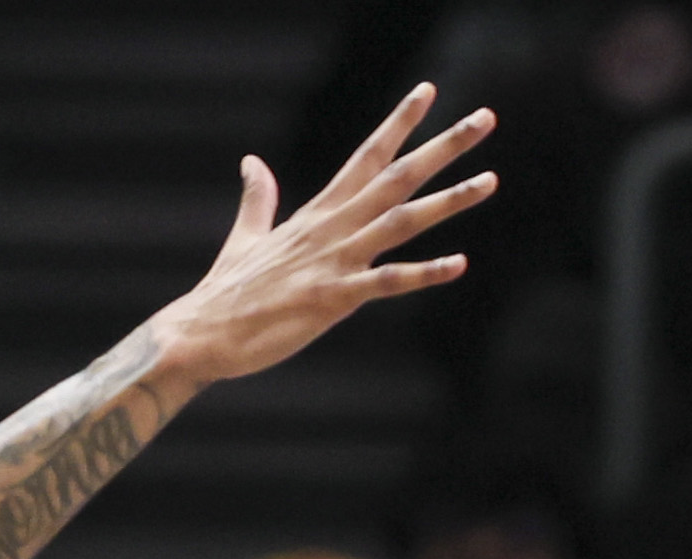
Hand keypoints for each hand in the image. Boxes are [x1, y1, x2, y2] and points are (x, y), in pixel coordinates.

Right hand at [146, 87, 495, 390]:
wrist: (202, 333)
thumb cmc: (226, 291)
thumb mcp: (245, 236)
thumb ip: (258, 198)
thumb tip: (252, 162)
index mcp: (317, 212)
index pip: (368, 156)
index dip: (400, 123)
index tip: (429, 91)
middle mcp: (332, 227)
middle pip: (398, 176)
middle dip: (444, 146)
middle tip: (485, 118)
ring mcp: (335, 261)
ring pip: (402, 221)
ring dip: (448, 201)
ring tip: (490, 181)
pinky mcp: (333, 300)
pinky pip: (387, 284)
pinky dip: (423, 273)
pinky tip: (459, 263)